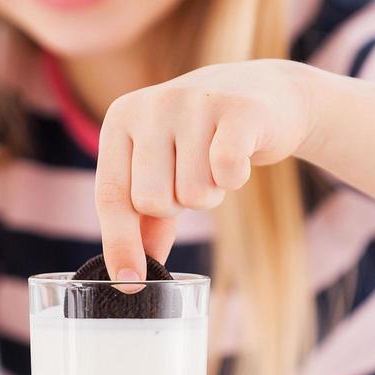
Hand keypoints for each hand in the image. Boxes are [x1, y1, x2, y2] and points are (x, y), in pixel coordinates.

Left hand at [94, 59, 315, 287]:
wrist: (263, 91)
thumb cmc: (202, 139)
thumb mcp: (163, 169)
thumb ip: (143, 218)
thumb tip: (130, 275)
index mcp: (121, 118)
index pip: (111, 194)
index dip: (119, 244)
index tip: (129, 283)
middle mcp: (152, 105)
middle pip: (153, 201)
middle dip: (178, 205)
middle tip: (194, 176)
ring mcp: (195, 102)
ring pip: (193, 194)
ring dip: (210, 191)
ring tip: (216, 162)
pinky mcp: (239, 110)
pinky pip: (227, 173)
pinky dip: (235, 179)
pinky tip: (240, 156)